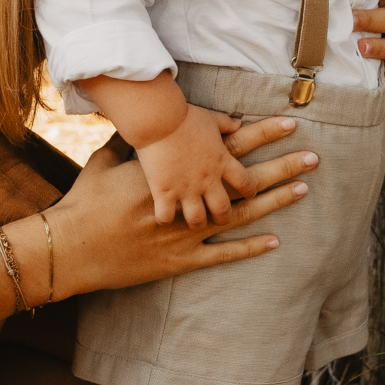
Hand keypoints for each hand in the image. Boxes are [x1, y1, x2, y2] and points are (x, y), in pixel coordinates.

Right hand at [43, 117, 317, 298]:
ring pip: (241, 215)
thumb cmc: (85, 201)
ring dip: (274, 203)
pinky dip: (249, 249)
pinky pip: (221, 254)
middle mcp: (186, 198)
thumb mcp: (109, 160)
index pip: (227, 147)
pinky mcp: (179, 260)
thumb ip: (133, 146)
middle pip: (244, 181)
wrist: (70, 246)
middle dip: (281, 167)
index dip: (260, 134)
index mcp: (173, 170)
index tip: (288, 124)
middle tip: (314, 157)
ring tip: (303, 190)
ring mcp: (186, 231)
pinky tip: (275, 241)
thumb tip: (150, 127)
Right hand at [137, 104, 257, 226]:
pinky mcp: (163, 191)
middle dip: (223, 217)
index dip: (250, 191)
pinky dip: (165, 219)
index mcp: (221, 161)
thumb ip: (225, 124)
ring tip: (193, 223)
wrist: (159, 118)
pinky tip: (163, 217)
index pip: (245, 183)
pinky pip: (167, 217)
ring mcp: (185, 188)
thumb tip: (238, 123)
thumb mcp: (210, 119)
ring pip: (197, 220)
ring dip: (197, 222)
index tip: (249, 195)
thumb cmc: (184, 115)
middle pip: (223, 210)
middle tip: (219, 218)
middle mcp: (207, 179)